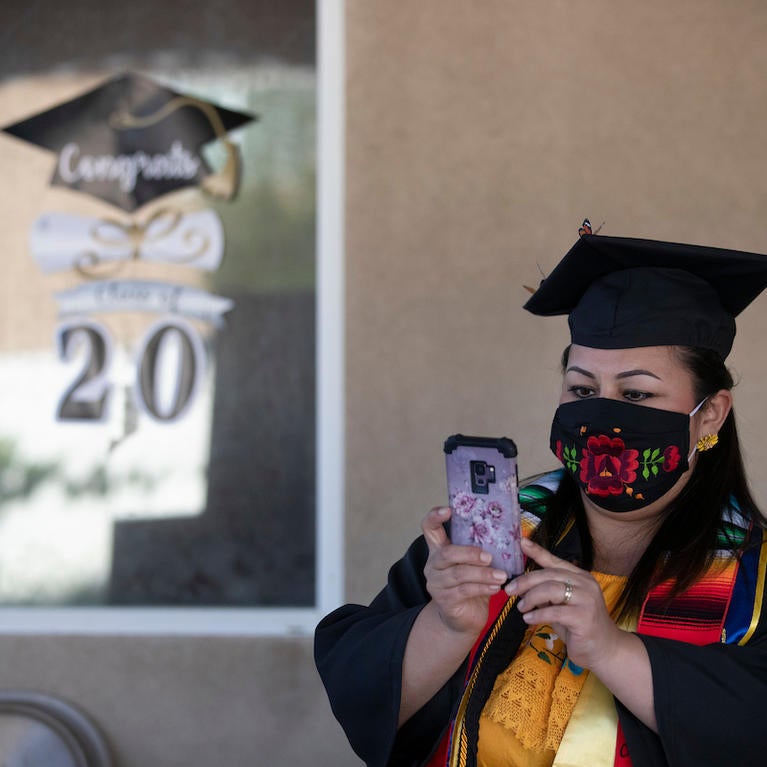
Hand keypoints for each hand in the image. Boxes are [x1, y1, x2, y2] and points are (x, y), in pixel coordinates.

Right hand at [421, 506, 507, 636]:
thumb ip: (481, 549)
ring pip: (458, 574)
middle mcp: (433, 564)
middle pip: (446, 553)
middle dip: (470, 553)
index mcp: (439, 549)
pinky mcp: (444, 600)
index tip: (448, 509)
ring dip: (482, 574)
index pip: (429, 527)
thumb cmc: (471, 585)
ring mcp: (437, 583)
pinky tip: (495, 587)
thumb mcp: (474, 564)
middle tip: (489, 557)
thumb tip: (508, 532)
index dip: (435, 516)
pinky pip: (464, 591)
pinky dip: (482, 588)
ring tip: (501, 576)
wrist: (463, 619)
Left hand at [505, 537, 622, 670]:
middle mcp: (585, 583)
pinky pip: (554, 611)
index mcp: (580, 577)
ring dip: (531, 598)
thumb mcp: (561, 606)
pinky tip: (528, 619)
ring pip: (551, 589)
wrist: (605, 650)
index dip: (538, 551)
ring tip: (521, 608)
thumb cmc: (580, 626)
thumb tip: (523, 586)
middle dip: (526, 581)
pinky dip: (537, 614)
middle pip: (549, 574)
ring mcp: (586, 599)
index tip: (521, 542)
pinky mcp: (584, 617)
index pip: (555, 561)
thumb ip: (547, 594)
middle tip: (509, 590)